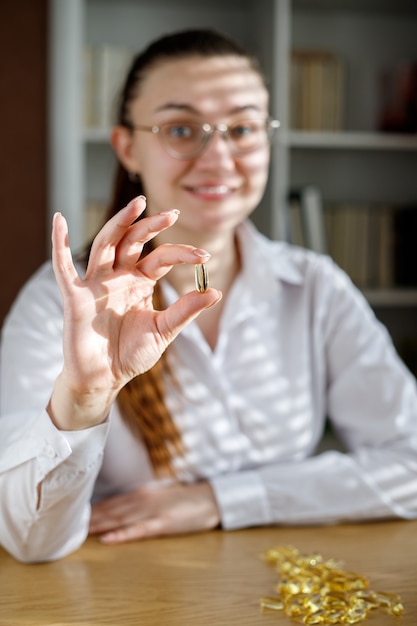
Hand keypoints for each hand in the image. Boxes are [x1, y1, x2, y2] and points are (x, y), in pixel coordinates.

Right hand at [49, 196, 220, 428]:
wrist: (105, 378)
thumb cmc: (130, 353)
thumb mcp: (163, 330)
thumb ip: (185, 310)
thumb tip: (215, 291)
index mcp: (139, 282)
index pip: (160, 257)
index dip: (181, 254)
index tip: (204, 256)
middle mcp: (117, 277)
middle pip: (132, 241)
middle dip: (150, 225)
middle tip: (172, 213)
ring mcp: (95, 283)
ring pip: (106, 243)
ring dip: (119, 222)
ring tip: (137, 204)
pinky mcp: (75, 296)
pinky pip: (63, 267)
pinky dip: (59, 242)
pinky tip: (59, 220)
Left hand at [88, 481, 220, 542]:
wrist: (209, 498)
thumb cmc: (185, 498)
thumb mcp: (160, 495)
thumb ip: (142, 499)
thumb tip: (122, 505)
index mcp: (143, 492)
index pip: (112, 502)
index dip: (94, 509)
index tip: (76, 514)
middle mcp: (143, 500)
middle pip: (111, 511)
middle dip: (91, 518)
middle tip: (70, 525)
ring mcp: (152, 512)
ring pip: (119, 520)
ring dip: (99, 526)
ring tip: (81, 531)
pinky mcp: (162, 524)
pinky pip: (138, 531)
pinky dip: (121, 535)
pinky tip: (108, 539)